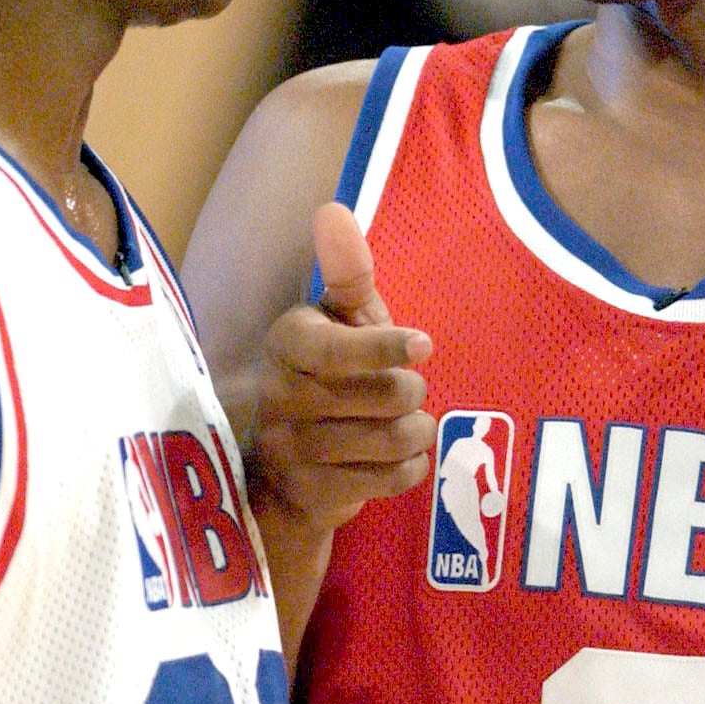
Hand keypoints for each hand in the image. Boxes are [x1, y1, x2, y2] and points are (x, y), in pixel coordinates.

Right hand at [249, 204, 436, 535]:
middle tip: (407, 392)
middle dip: (412, 393)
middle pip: (384, 396)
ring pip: (392, 439)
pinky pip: (391, 479)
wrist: (291, 466)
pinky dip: (411, 467)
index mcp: (288, 343)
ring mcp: (293, 450)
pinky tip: (399, 457)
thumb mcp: (341, 319)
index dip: (387, 347)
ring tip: (405, 424)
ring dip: (415, 431)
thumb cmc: (330, 374)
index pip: (339, 349)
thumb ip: (346, 270)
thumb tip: (332, 209)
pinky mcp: (313, 494)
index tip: (423, 344)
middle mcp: (281, 396)